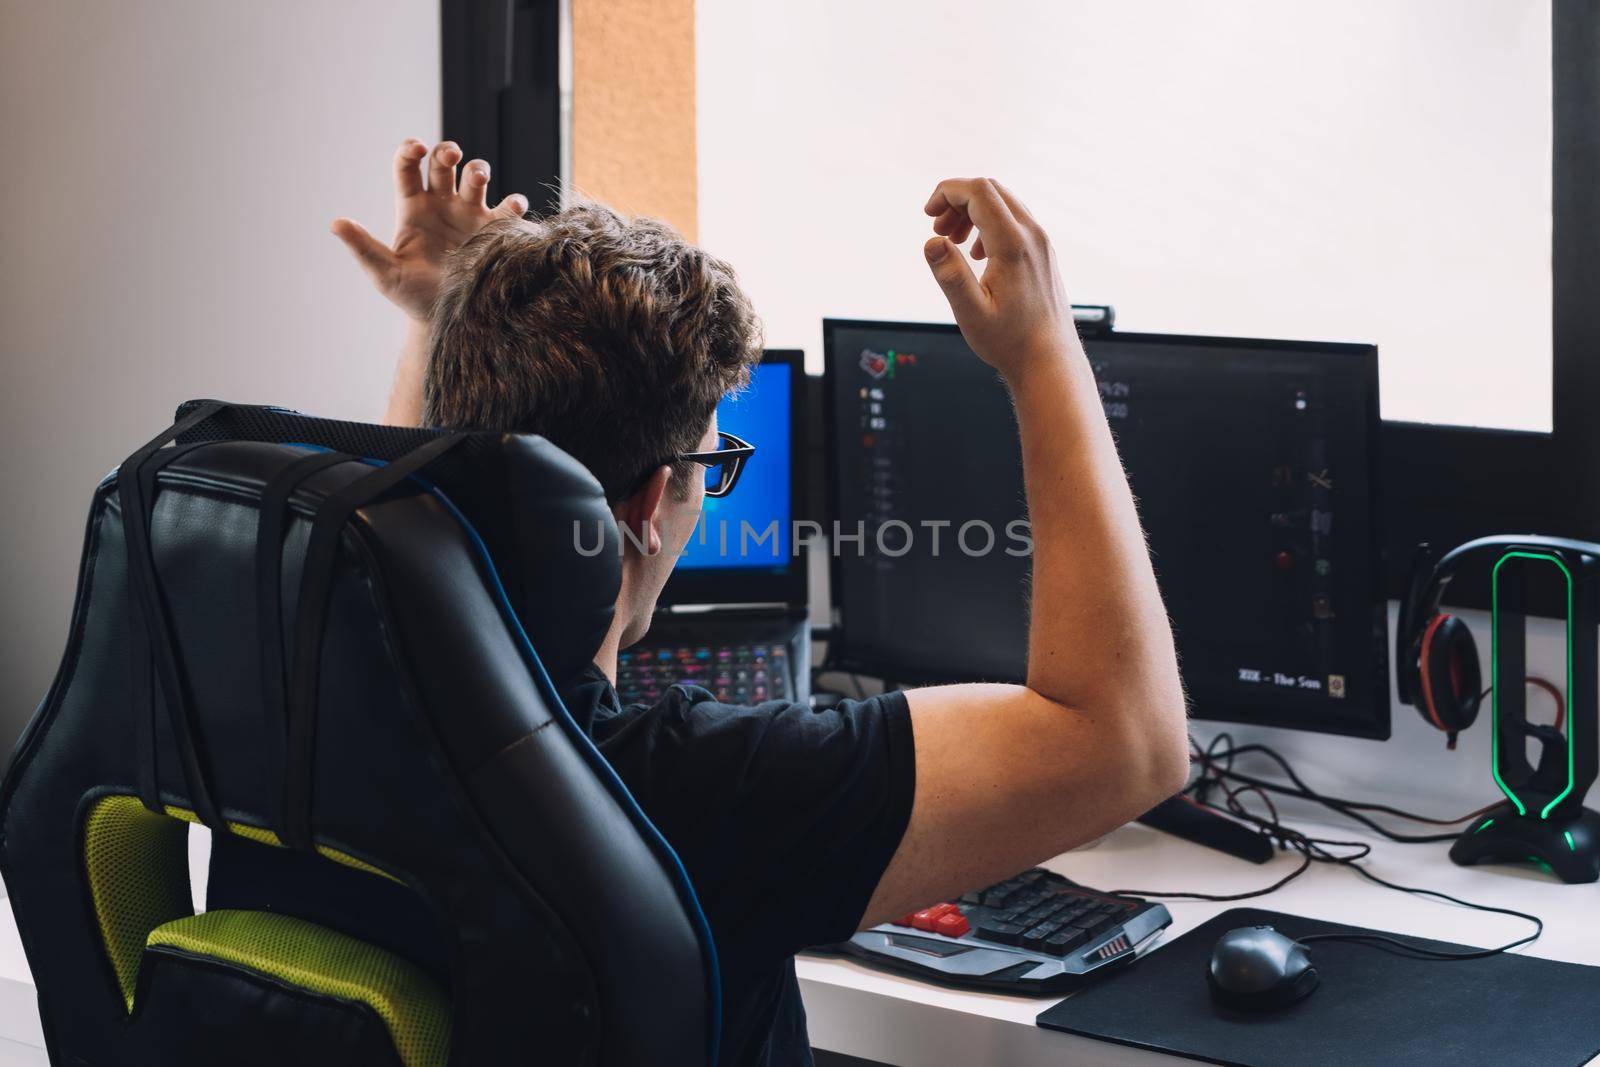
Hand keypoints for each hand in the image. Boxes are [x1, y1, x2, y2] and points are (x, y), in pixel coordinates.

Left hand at [332, 139, 528, 321]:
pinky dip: (513, 203)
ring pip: (476, 177)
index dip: (411, 151)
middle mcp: (442, 205)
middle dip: (447, 152)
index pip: (408, 168)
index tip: (417, 148)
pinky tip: (511, 207)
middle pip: (444, 164)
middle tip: (451, 155)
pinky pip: (508, 209)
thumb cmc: (411, 295)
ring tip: (478, 178)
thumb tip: (336, 224)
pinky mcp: (495, 231)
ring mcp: (470, 215)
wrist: (447, 318)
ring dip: (479, 169)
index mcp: (413, 208)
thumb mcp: (385, 273)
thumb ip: (363, 248)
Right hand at [922, 179, 1078, 378]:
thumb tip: (931, 242)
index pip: (978, 191)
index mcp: (1013, 244)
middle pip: (991, 190)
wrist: (1049, 361)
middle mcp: (1032, 236)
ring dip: (972, 212)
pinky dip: (988, 224)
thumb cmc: (1011, 342)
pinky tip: (976, 254)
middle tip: (937, 228)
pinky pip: (1014, 221)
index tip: (928, 215)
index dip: (947, 192)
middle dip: (957, 199)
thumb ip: (950, 276)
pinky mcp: (1042, 253)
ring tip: (952, 240)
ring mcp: (1041, 243)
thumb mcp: (971, 313)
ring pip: (1003, 203)